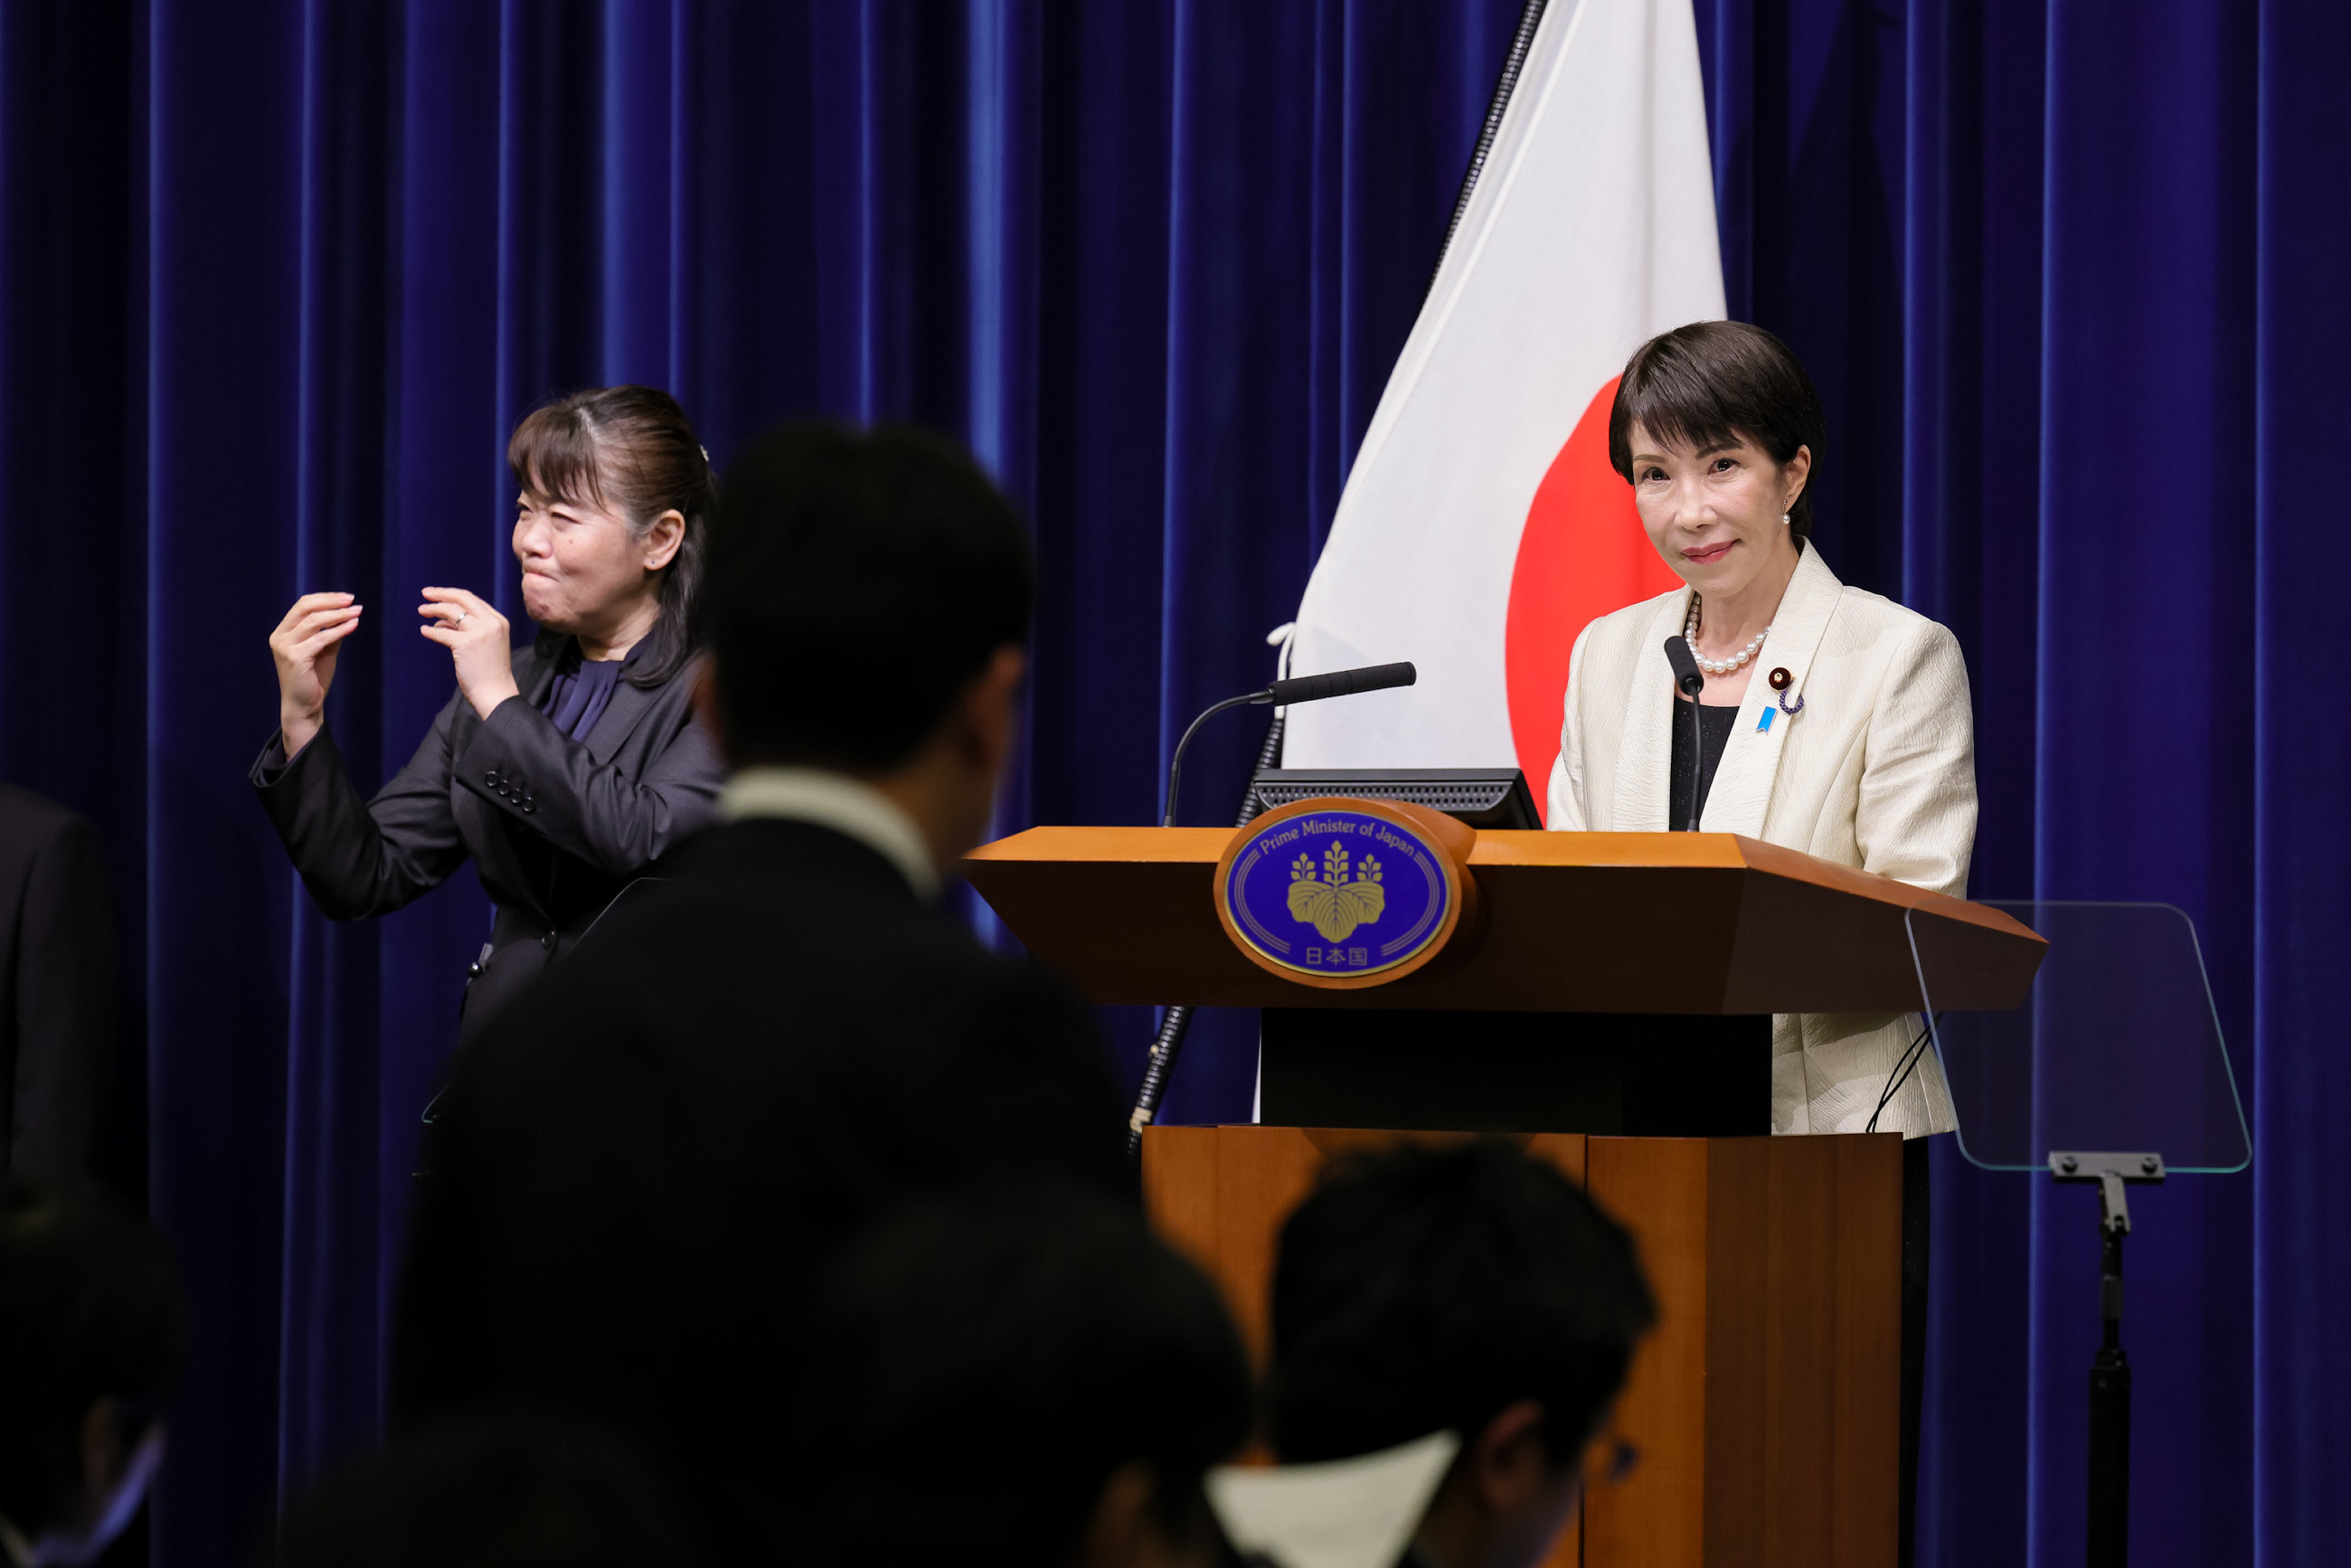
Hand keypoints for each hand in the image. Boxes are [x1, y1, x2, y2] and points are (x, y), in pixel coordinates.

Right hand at [270, 592, 361, 756]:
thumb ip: (330, 632)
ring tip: (357, 611)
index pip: (302, 605)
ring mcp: (285, 647)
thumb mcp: (323, 649)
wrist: (304, 705)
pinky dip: (339, 630)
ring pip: (313, 621)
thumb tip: (348, 613)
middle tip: (352, 600)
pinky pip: (321, 639)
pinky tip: (353, 625)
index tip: (347, 597)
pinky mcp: (294, 658)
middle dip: (331, 601)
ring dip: (338, 614)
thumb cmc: (313, 677)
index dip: (325, 598)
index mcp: (283, 631)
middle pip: (305, 608)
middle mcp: (280, 637)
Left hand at [419, 587, 519, 719]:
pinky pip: (442, 632)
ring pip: (451, 611)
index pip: (473, 600)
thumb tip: (442, 619)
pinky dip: (431, 631)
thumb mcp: (488, 643)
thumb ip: (471, 628)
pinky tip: (424, 631)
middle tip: (425, 593)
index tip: (438, 594)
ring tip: (421, 611)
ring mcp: (479, 633)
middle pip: (462, 599)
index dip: (452, 594)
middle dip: (441, 593)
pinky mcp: (466, 644)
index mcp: (499, 621)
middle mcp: (491, 623)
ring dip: (433, 609)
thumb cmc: (490, 672)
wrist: (496, 693)